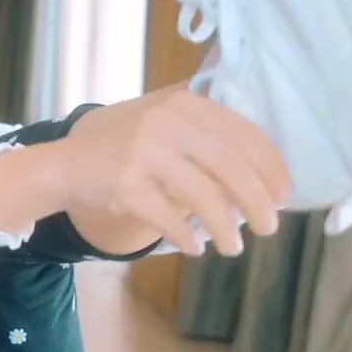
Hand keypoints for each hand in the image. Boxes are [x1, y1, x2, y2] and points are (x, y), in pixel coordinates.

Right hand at [59, 85, 291, 256]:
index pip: (242, 133)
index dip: (269, 166)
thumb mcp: (166, 122)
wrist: (68, 164)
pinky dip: (187, 236)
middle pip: (229, 164)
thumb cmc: (126, 146)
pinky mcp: (126, 185)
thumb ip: (207, 133)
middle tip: (270, 227)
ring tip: (234, 247)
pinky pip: (169, 217)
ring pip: (202, 195)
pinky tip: (196, 248)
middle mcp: (166, 122)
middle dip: (256, 200)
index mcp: (185, 104)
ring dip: (225, 226)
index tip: (284, 195)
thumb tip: (266, 174)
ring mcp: (144, 152)